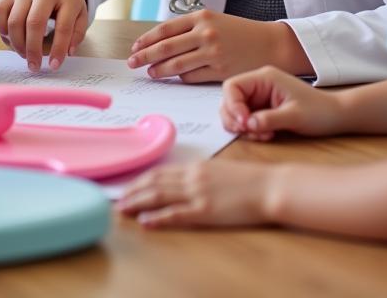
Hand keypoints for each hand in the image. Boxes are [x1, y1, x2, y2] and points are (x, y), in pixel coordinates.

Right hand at [0, 0, 88, 71]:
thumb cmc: (67, 5)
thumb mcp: (81, 17)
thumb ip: (76, 35)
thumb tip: (66, 53)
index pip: (63, 27)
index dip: (58, 49)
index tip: (54, 66)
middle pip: (33, 23)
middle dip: (32, 49)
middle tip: (34, 66)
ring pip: (14, 21)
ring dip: (17, 44)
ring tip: (25, 54)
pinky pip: (0, 12)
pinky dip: (3, 30)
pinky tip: (12, 39)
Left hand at [118, 159, 272, 227]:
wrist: (269, 186)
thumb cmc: (249, 179)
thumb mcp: (220, 170)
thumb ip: (201, 174)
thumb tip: (184, 179)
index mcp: (196, 166)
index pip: (160, 172)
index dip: (141, 180)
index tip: (127, 186)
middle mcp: (192, 177)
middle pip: (154, 183)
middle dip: (133, 191)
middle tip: (117, 199)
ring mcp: (198, 193)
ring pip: (159, 196)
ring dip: (137, 202)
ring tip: (122, 208)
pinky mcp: (206, 211)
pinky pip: (176, 214)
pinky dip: (158, 218)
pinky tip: (145, 221)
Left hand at [126, 10, 307, 82]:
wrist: (271, 44)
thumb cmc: (240, 32)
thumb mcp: (214, 21)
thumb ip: (189, 29)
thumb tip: (161, 42)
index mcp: (201, 17)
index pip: (165, 29)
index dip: (146, 40)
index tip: (135, 47)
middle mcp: (205, 34)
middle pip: (165, 47)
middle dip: (145, 56)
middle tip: (133, 63)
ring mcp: (213, 53)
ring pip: (176, 65)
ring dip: (160, 70)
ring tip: (150, 73)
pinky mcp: (221, 71)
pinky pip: (192, 77)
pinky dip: (181, 78)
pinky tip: (175, 78)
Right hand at [221, 65, 343, 140]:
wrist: (336, 116)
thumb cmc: (319, 112)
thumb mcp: (295, 116)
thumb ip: (269, 119)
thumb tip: (247, 125)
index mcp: (264, 78)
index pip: (232, 86)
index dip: (232, 105)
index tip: (244, 124)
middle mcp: (259, 85)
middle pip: (230, 99)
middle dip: (235, 118)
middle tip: (250, 132)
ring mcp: (260, 97)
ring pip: (236, 111)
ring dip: (243, 126)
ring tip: (262, 135)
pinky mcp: (263, 108)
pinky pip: (246, 119)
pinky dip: (250, 130)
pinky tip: (265, 135)